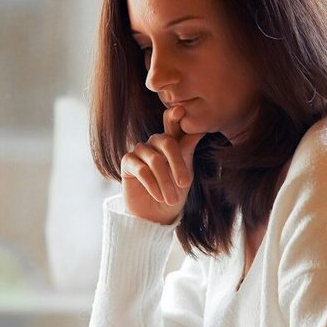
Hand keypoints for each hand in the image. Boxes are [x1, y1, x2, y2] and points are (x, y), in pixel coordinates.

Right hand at [120, 106, 204, 224]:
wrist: (156, 216)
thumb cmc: (174, 194)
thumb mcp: (186, 173)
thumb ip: (187, 150)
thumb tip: (200, 130)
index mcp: (171, 141)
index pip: (173, 124)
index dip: (174, 116)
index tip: (180, 110)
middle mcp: (154, 143)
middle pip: (166, 141)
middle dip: (177, 164)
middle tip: (185, 183)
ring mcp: (139, 150)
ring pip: (155, 160)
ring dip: (165, 181)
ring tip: (171, 198)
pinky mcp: (127, 163)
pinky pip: (141, 170)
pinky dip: (152, 185)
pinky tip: (159, 196)